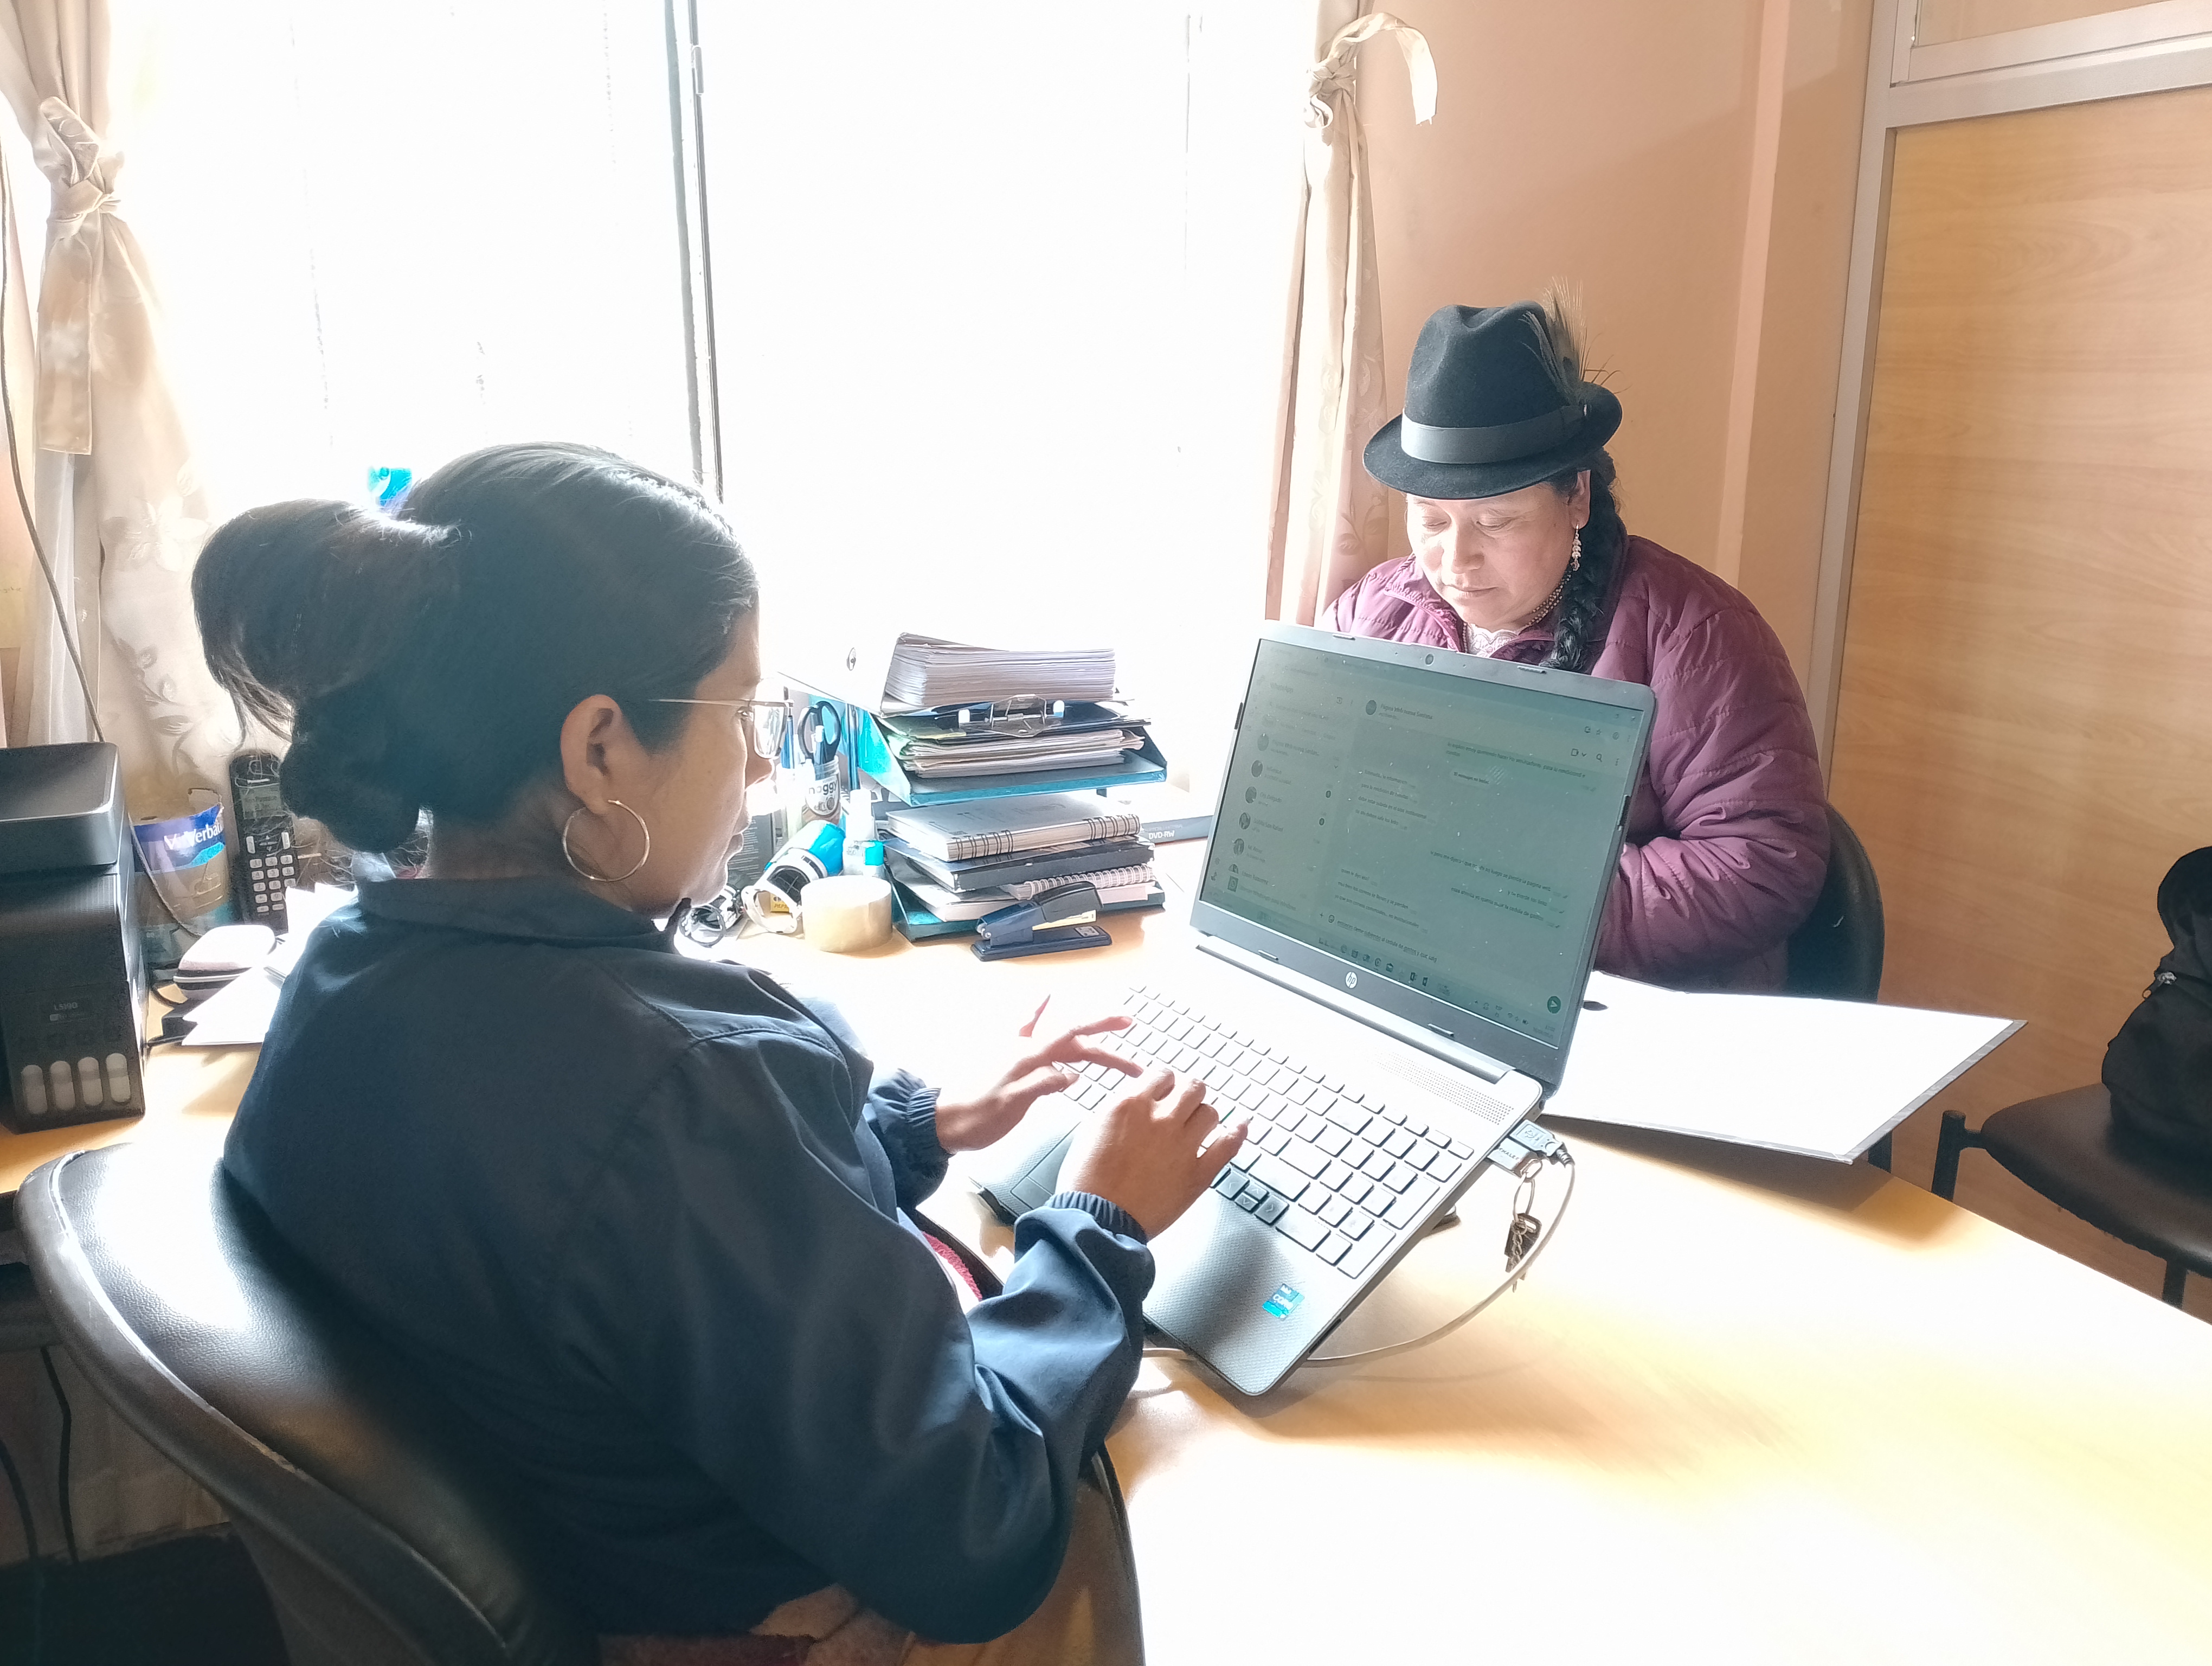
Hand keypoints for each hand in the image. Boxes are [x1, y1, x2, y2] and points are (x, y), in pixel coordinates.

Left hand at [932, 998, 1140, 1153]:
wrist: (944, 1123)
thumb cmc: (975, 1116)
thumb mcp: (1011, 1104)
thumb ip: (1041, 1085)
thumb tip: (1072, 1075)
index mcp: (1027, 1055)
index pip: (1069, 1033)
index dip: (1098, 1025)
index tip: (1125, 1022)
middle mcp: (1026, 1050)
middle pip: (1073, 1043)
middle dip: (1106, 1047)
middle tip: (1135, 1060)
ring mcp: (1019, 1056)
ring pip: (1063, 1047)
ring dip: (1092, 1051)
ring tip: (1119, 1062)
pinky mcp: (1014, 1065)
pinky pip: (1037, 1040)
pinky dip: (1045, 1021)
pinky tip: (1045, 998)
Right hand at [1059, 1068, 1248, 1239]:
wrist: (1097, 1219)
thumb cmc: (1088, 1181)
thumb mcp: (1091, 1129)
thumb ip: (1119, 1109)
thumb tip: (1136, 1100)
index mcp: (1131, 1105)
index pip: (1161, 1074)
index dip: (1164, 1081)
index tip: (1165, 1087)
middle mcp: (1161, 1120)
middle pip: (1192, 1087)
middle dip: (1188, 1092)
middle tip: (1185, 1100)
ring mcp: (1183, 1146)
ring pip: (1210, 1112)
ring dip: (1204, 1114)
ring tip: (1199, 1121)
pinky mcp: (1198, 1174)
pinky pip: (1228, 1145)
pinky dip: (1238, 1132)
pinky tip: (1241, 1125)